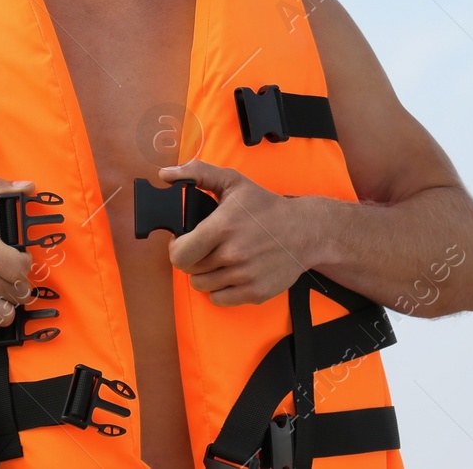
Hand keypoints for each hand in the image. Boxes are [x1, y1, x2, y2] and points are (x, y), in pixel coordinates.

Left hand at [158, 159, 310, 306]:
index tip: (186, 240)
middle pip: (189, 270)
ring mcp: (245, 276)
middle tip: (205, 247)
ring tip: (220, 258)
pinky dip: (221, 289)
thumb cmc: (266, 206)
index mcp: (222, 227)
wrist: (306, 231)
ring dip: (206, 274)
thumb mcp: (233, 181)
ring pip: (202, 286)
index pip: (180, 254)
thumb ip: (197, 173)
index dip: (177, 247)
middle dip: (192, 258)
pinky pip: (220, 300)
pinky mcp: (256, 293)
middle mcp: (232, 254)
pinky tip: (231, 272)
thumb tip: (166, 173)